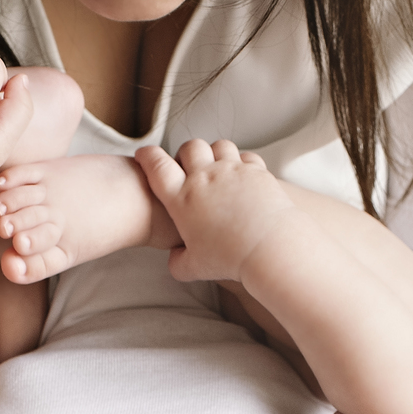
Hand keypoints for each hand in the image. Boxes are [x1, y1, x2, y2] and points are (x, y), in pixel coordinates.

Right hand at [135, 138, 293, 282]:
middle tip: (187, 166)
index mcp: (182, 199)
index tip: (144, 154)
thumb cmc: (230, 260)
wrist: (269, 249)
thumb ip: (178, 262)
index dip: (147, 156)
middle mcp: (204, 178)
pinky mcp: (255, 171)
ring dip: (214, 153)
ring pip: (218, 146)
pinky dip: (241, 161)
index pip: (157, 166)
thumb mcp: (194, 268)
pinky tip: (241, 174)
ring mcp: (232, 171)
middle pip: (189, 148)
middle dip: (185, 153)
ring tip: (216, 168)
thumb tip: (174, 259)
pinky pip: (245, 156)